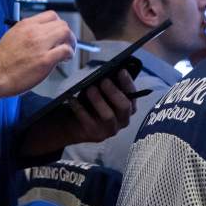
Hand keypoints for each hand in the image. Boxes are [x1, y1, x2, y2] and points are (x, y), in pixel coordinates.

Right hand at [0, 11, 74, 102]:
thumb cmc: (2, 60)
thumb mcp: (13, 35)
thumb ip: (28, 32)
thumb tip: (42, 34)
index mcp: (26, 25)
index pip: (51, 15)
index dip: (58, 24)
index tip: (59, 33)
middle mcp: (34, 32)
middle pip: (62, 24)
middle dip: (67, 34)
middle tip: (66, 43)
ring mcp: (40, 45)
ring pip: (66, 33)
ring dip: (70, 43)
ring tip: (67, 52)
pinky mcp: (45, 60)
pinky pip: (65, 50)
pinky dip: (69, 54)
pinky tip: (65, 59)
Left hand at [21, 70, 136, 156]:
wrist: (76, 124)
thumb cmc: (92, 103)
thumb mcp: (101, 93)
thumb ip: (108, 84)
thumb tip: (109, 72)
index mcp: (128, 107)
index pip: (133, 94)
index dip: (128, 82)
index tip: (120, 70)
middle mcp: (123, 120)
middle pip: (124, 106)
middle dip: (114, 92)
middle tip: (104, 80)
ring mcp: (110, 130)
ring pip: (108, 115)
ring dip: (98, 100)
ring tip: (89, 88)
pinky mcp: (96, 135)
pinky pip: (88, 121)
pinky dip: (80, 109)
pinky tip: (72, 99)